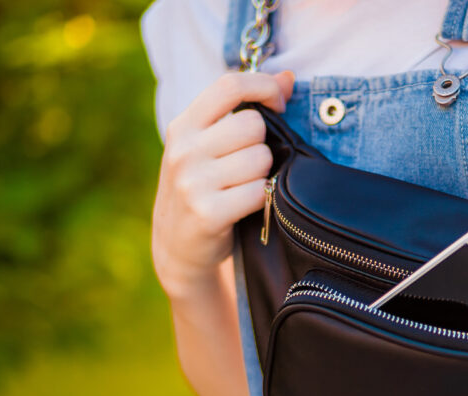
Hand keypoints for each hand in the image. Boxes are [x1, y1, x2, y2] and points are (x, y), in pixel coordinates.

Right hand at [151, 71, 295, 300]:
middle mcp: (183, 150)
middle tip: (251, 164)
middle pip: (253, 124)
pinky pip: (259, 192)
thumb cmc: (203, 188)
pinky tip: (246, 206)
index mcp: (184, 125)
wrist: (178, 246)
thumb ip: (244, 109)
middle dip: (263, 143)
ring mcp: (192, 181)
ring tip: (245, 186)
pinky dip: (262, 199)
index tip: (280, 102)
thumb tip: (290, 76)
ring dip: (264, 174)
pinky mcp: (207, 212)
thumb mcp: (210, 145)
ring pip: (260, 158)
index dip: (265, 87)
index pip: (230, 85)